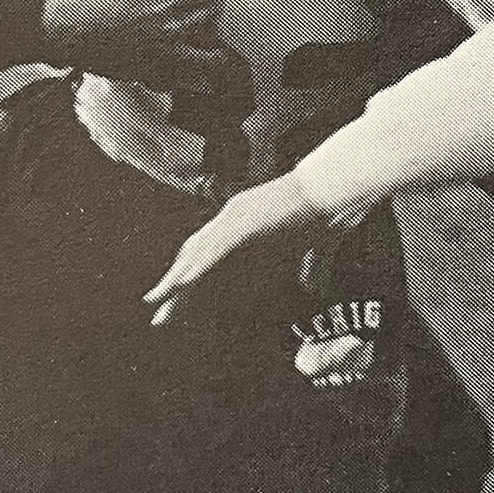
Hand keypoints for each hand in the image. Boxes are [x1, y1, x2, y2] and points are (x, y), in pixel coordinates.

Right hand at [41, 0, 218, 84]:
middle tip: (208, 2)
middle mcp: (172, 30)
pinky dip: (191, 73)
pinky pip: (183, 80)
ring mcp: (164, 54)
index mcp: (169, 2)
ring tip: (210, 42)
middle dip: (214, 7)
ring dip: (213, 48)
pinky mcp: (151, 72)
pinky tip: (187, 65)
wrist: (69, 27)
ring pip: (207, 59)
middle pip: (213, 20)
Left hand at [145, 173, 324, 322]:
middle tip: (156, 307)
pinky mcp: (244, 221)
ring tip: (158, 302)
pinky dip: (196, 268)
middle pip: (195, 252)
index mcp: (246, 219)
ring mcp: (237, 216)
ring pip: (197, 252)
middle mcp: (234, 215)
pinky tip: (181, 285)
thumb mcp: (318, 245)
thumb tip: (314, 290)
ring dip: (176, 279)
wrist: (337, 185)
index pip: (209, 250)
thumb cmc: (331, 208)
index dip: (191, 274)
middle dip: (174, 282)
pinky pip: (214, 250)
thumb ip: (312, 267)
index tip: (176, 296)